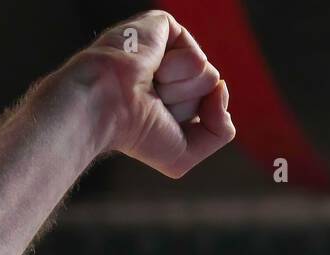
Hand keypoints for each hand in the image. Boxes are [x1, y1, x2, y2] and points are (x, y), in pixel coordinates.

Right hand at [67, 11, 233, 177]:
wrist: (106, 108)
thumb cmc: (136, 134)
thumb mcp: (185, 153)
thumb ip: (220, 131)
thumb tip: (222, 87)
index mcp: (171, 97)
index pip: (210, 109)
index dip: (190, 124)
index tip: (153, 122)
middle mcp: (171, 71)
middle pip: (211, 92)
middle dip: (186, 106)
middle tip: (150, 102)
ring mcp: (167, 48)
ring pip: (209, 77)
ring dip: (180, 91)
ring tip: (149, 86)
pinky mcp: (164, 26)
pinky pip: (198, 59)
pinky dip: (178, 71)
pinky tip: (150, 69)